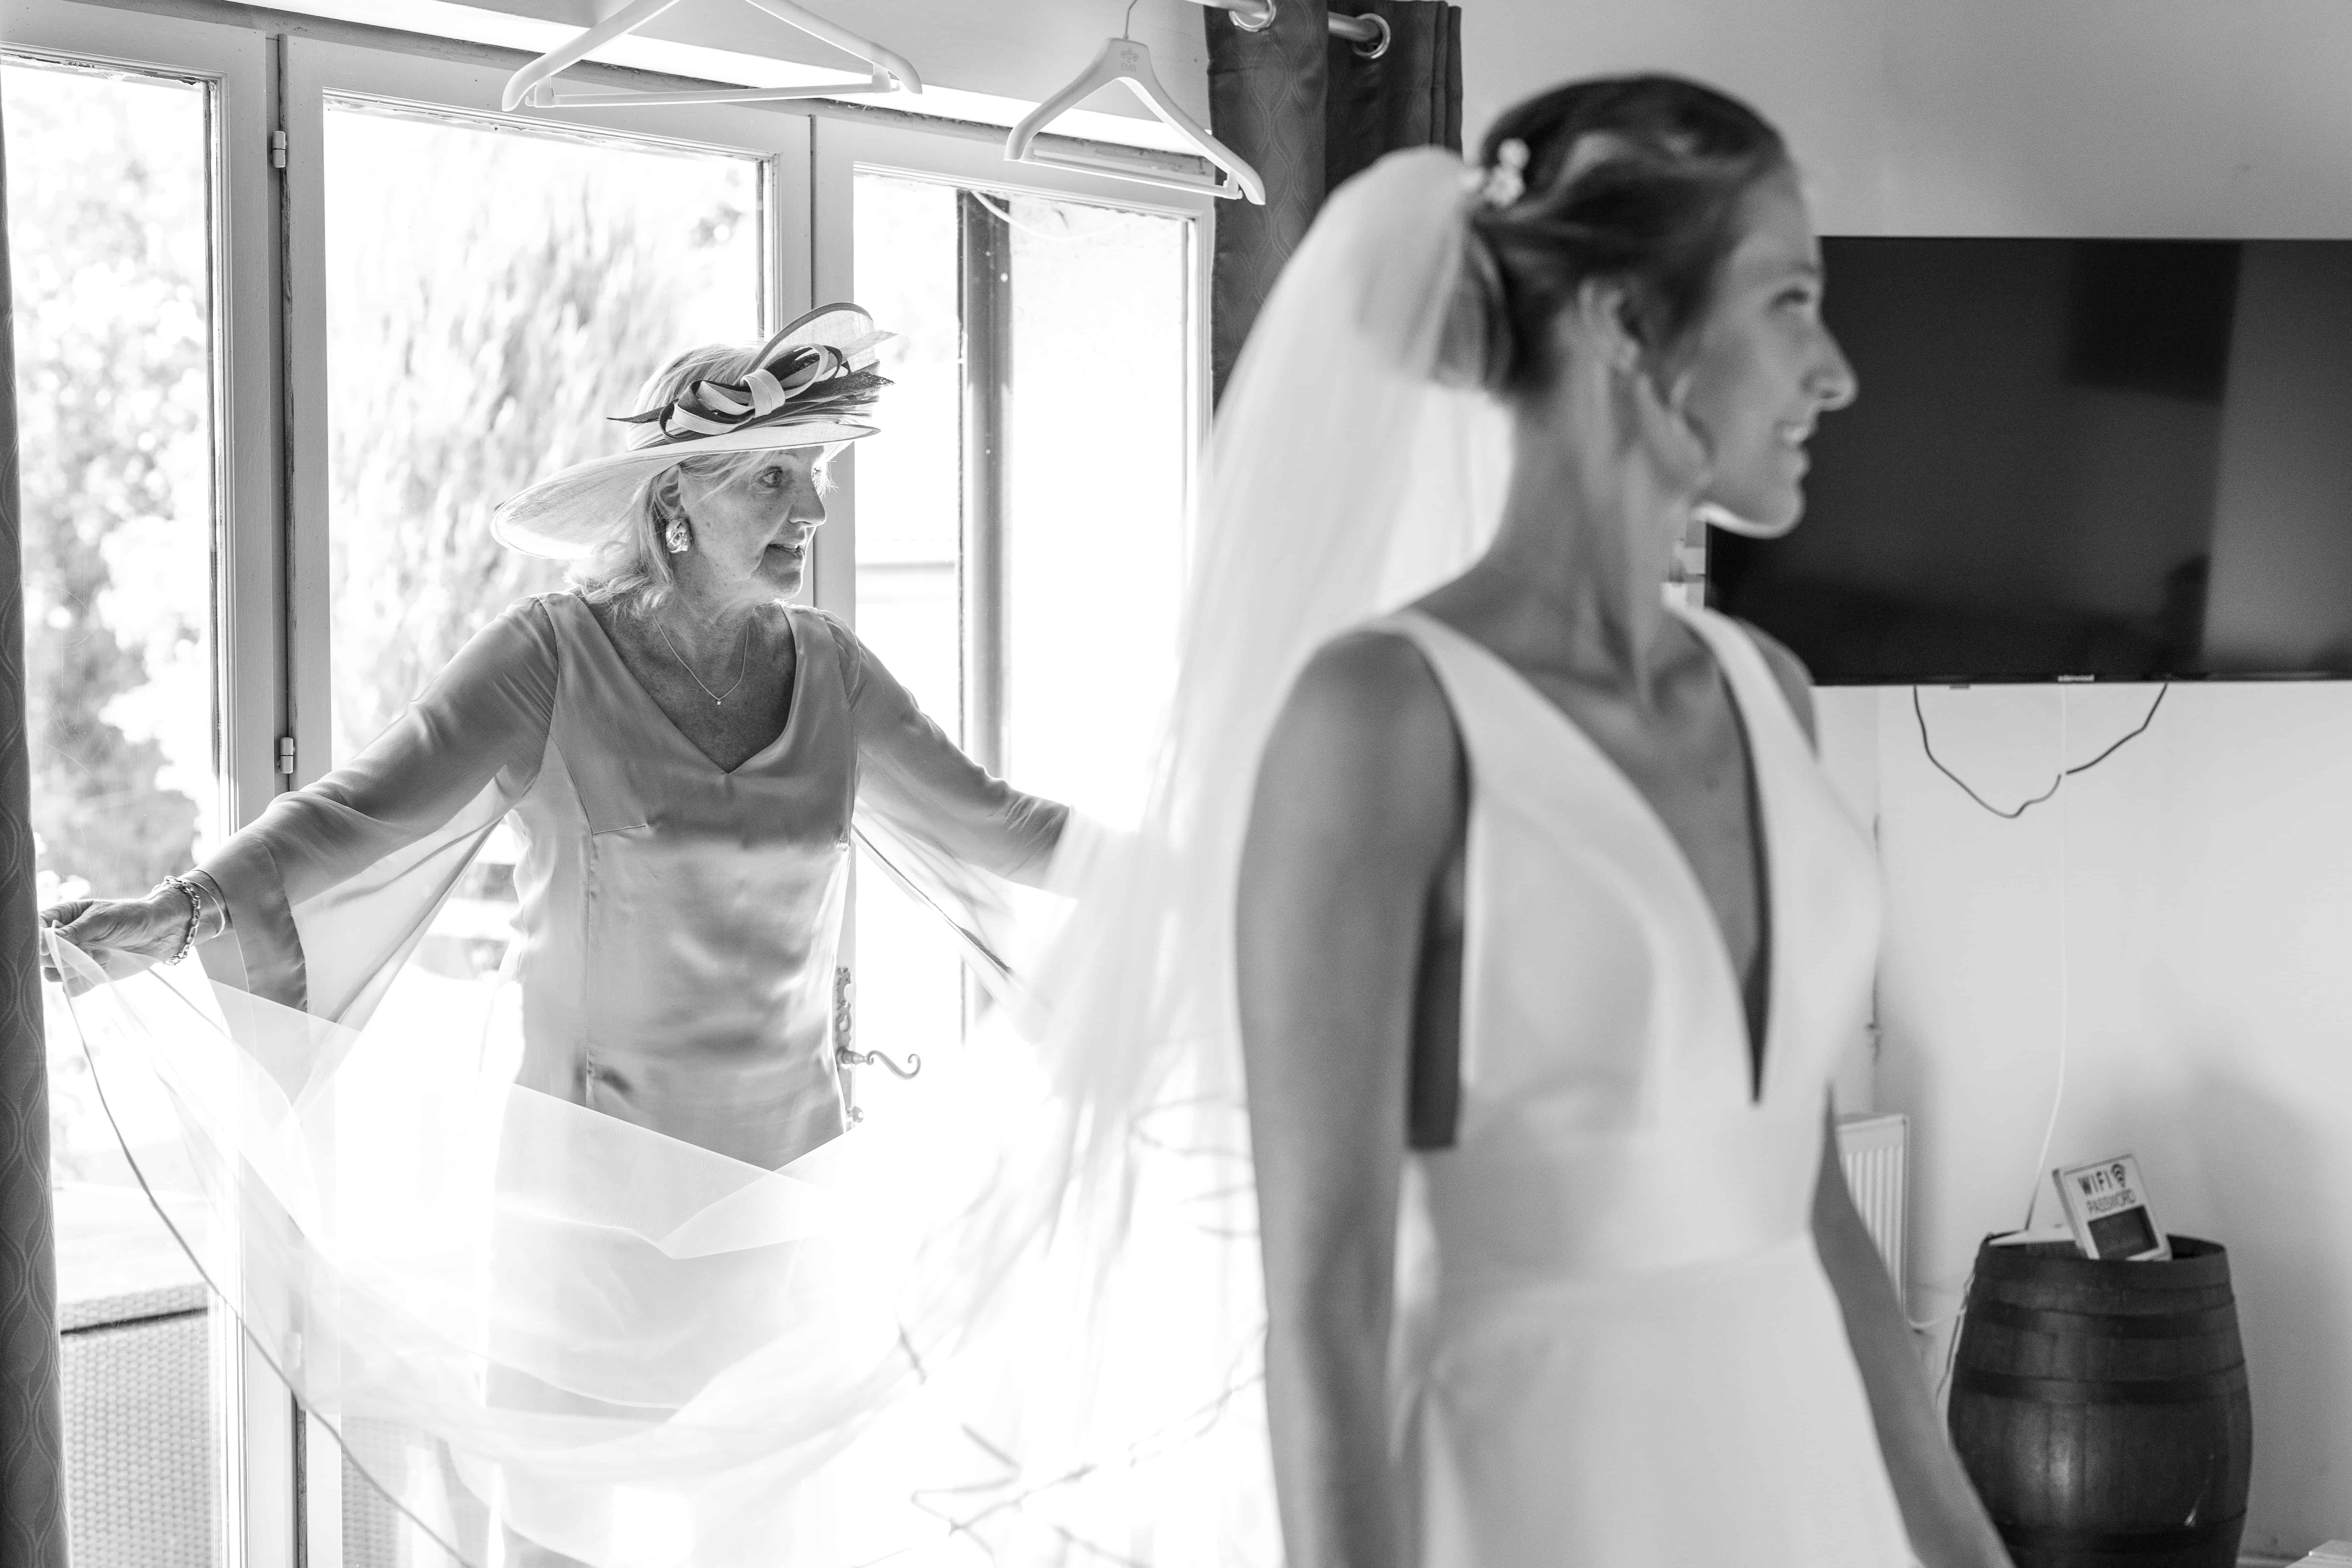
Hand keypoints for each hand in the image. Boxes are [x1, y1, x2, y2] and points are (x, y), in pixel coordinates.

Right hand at [39, 893, 192, 985]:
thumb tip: (44, 942)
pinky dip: (83, 983)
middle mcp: (63, 940)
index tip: (51, 947)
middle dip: (64, 957)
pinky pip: (71, 987)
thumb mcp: (103, 918)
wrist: (160, 932)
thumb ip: (74, 931)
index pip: (35, 930)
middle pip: (41, 957)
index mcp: (63, 917)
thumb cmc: (131, 916)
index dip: (38, 941)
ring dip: (77, 969)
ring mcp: (74, 959)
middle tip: (92, 949)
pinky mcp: (86, 975)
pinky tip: (102, 969)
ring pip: (54, 974)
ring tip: (104, 955)